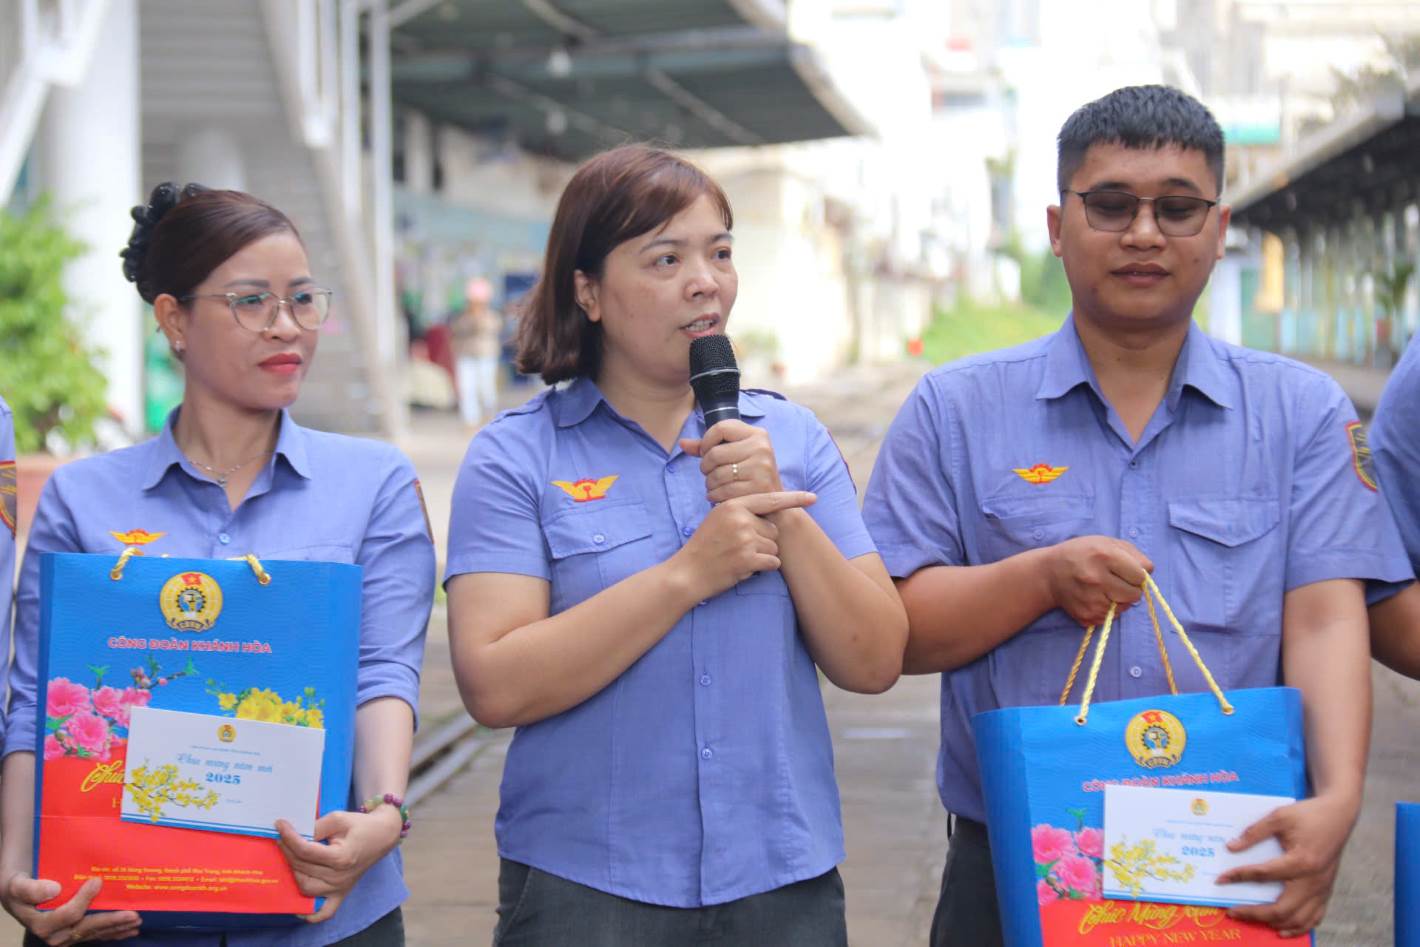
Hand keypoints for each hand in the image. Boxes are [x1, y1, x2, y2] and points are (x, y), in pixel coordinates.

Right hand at [0, 874, 140, 944]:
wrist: (19, 896)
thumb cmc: (20, 888)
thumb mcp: (19, 886)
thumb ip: (32, 889)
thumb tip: (54, 889)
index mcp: (42, 924)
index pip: (69, 914)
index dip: (84, 899)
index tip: (97, 881)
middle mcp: (55, 935)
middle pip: (87, 928)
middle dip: (111, 922)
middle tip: (133, 915)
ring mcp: (66, 937)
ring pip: (95, 933)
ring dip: (117, 929)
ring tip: (137, 922)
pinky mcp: (74, 935)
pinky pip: (96, 935)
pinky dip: (113, 933)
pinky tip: (129, 931)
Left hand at [276, 805, 402, 922]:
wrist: (382, 836)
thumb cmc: (361, 826)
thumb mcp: (338, 818)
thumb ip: (316, 827)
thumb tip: (294, 834)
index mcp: (341, 857)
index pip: (305, 850)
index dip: (289, 837)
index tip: (280, 824)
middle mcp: (339, 877)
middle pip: (302, 867)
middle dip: (287, 850)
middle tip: (282, 837)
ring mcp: (340, 889)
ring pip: (305, 887)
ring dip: (293, 872)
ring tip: (290, 857)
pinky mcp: (341, 895)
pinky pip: (323, 913)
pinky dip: (309, 914)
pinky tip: (298, 907)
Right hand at [672, 491, 816, 600]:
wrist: (688, 572)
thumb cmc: (704, 546)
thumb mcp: (718, 519)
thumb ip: (742, 512)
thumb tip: (771, 513)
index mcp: (733, 505)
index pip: (770, 500)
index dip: (794, 498)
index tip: (813, 497)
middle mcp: (741, 519)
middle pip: (773, 529)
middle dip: (763, 540)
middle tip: (739, 547)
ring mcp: (745, 539)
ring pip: (773, 547)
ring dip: (762, 556)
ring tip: (738, 558)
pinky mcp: (748, 559)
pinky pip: (772, 562)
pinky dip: (763, 568)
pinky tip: (744, 568)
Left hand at [679, 420, 781, 503]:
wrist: (775, 502)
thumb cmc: (750, 474)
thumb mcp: (735, 454)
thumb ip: (709, 447)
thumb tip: (681, 443)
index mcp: (757, 434)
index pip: (721, 428)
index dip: (706, 441)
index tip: (706, 452)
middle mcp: (762, 447)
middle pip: (715, 453)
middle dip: (705, 466)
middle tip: (709, 473)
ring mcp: (762, 468)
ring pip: (716, 474)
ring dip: (709, 483)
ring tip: (715, 485)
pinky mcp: (758, 488)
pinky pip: (723, 491)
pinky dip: (714, 495)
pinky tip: (718, 496)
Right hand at [1043, 536, 1151, 625]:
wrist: (1048, 574)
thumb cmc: (1081, 554)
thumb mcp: (1105, 542)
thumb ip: (1133, 554)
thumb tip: (1149, 572)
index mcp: (1104, 556)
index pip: (1140, 576)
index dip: (1136, 574)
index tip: (1127, 571)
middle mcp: (1097, 579)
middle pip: (1135, 594)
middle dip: (1130, 588)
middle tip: (1116, 581)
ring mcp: (1091, 600)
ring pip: (1125, 607)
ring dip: (1119, 599)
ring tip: (1103, 588)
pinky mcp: (1087, 616)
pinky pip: (1112, 617)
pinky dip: (1108, 609)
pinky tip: (1094, 597)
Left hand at [1217, 793, 1358, 937]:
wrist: (1339, 815)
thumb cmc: (1309, 815)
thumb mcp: (1279, 817)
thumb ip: (1254, 833)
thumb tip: (1231, 847)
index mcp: (1301, 862)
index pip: (1264, 875)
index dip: (1239, 877)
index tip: (1221, 879)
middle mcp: (1313, 881)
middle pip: (1282, 909)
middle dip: (1254, 914)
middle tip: (1232, 912)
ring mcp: (1322, 889)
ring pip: (1299, 919)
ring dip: (1274, 923)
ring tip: (1251, 919)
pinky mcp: (1326, 891)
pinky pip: (1315, 918)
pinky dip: (1298, 927)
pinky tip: (1283, 928)